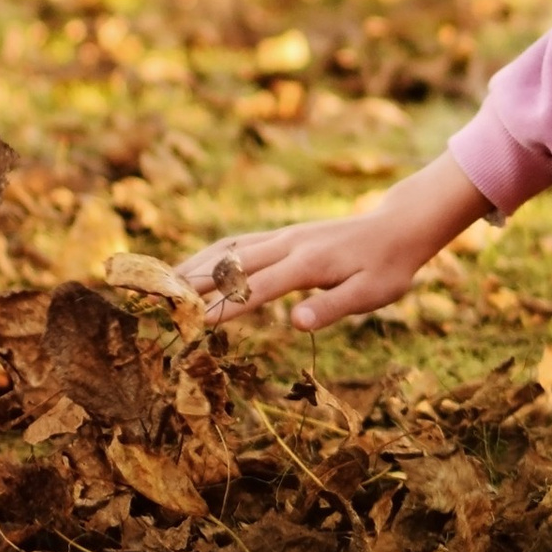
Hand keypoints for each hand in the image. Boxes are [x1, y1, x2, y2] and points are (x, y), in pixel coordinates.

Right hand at [178, 153, 494, 332]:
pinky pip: (236, 244)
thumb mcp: (372, 294)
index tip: (190, 324)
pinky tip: (187, 269)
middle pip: (229, 265)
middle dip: (190, 285)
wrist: (399, 226)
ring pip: (226, 251)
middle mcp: (287, 245)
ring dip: (191, 267)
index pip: (256, 288)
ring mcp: (281, 237)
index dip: (223, 307)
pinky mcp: (281, 236)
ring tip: (155, 287)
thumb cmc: (389, 267)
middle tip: (152, 306)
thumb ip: (333, 308)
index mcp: (307, 263)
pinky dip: (206, 256)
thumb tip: (295, 323)